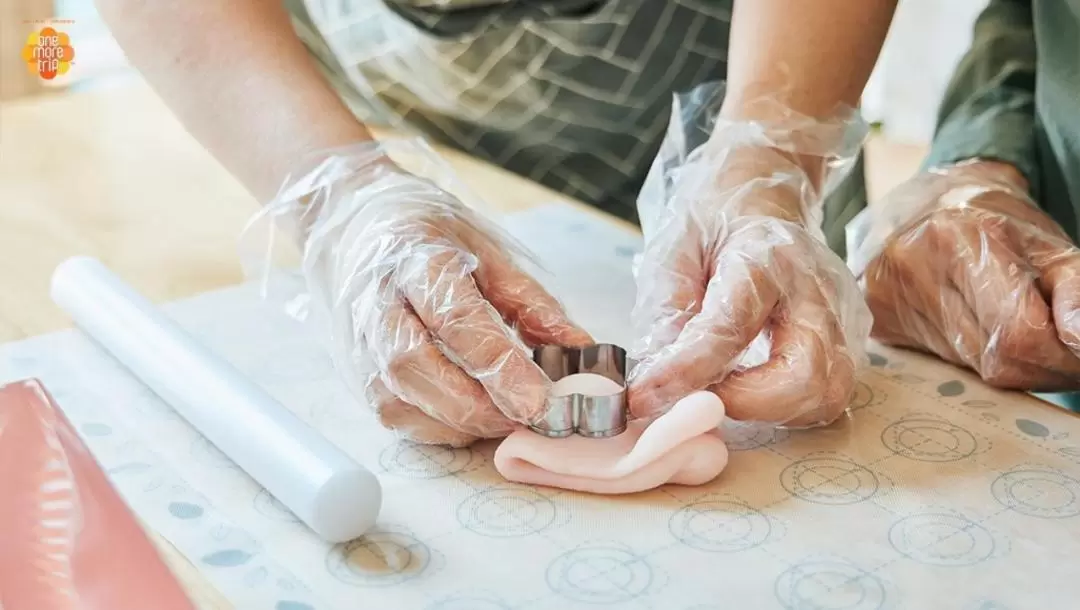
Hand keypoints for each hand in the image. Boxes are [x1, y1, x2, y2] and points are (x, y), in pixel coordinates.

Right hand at [276, 143, 592, 445]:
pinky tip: (468, 420)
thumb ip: (532, 304)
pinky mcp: (356, 371)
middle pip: (414, 363)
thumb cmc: (431, 240)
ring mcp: (360, 340)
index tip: (539, 399)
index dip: (498, 365)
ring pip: (398, 397)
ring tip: (504, 420)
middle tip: (526, 418)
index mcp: (416, 258)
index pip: (454, 317)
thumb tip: (581, 350)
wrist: (357, 227)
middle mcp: (377, 301)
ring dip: (457, 422)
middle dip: (475, 403)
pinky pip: (392, 413)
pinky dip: (435, 427)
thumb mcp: (488, 253)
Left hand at [630, 139, 871, 427]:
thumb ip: (665, 316)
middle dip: (748, 404)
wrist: (763, 191)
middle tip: (703, 396)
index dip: (687, 371)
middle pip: (805, 376)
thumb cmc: (713, 221)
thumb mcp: (672, 252)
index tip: (647, 397)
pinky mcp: (852, 336)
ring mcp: (843, 314)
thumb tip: (654, 383)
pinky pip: (829, 392)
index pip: (730, 328)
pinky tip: (752, 386)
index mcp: (765, 255)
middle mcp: (817, 288)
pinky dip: (787, 406)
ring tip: (726, 388)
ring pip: (826, 394)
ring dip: (770, 411)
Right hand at [850, 161, 1079, 389]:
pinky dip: (975, 357)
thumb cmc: (998, 224)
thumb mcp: (1049, 246)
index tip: (1077, 347)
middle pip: (995, 358)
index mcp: (959, 238)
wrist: (932, 205)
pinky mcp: (878, 319)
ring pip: (973, 368)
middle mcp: (912, 266)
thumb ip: (1077, 289)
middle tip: (1059, 344)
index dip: (1060, 354)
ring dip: (1009, 361)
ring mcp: (886, 296)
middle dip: (1040, 363)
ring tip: (1018, 330)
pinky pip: (944, 364)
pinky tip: (978, 329)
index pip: (1017, 332)